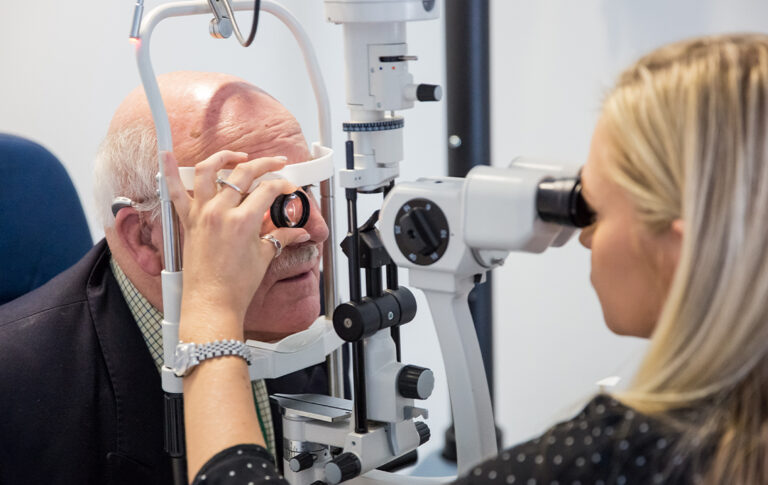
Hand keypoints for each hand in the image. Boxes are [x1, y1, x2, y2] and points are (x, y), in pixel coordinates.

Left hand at [163, 150, 309, 340]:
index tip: (289, 188)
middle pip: (244, 173)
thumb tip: (297, 232)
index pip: (268, 190)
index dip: (283, 185)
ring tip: (237, 156)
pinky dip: (168, 171)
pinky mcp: (188, 221)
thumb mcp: (264, 257)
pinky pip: (175, 191)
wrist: (211, 304)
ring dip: (224, 157)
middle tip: (277, 163)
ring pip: (209, 171)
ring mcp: (201, 214)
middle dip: (265, 164)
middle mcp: (219, 212)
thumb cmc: (235, 286)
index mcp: (242, 222)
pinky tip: (165, 154)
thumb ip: (282, 238)